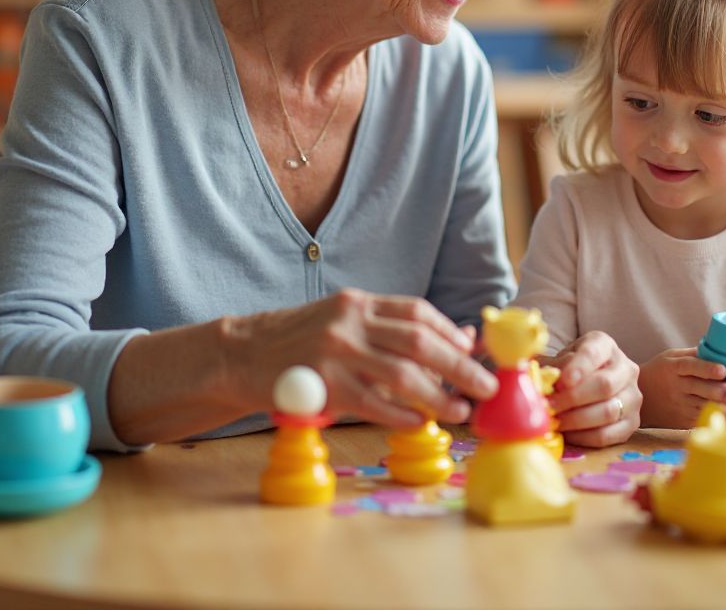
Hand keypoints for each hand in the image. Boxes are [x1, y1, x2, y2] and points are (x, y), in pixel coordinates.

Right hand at [230, 288, 497, 428]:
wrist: (240, 354)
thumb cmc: (297, 342)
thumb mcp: (341, 322)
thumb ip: (386, 330)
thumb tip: (449, 341)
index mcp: (357, 302)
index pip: (418, 312)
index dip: (451, 333)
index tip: (473, 351)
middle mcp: (350, 321)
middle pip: (421, 342)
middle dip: (460, 365)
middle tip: (486, 385)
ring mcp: (335, 352)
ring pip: (403, 374)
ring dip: (439, 395)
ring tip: (459, 411)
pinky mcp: (323, 385)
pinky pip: (375, 403)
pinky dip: (402, 415)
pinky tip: (419, 422)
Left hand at [544, 331, 640, 446]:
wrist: (606, 386)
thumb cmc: (575, 369)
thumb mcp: (562, 359)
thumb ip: (552, 366)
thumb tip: (542, 378)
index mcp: (604, 345)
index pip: (594, 352)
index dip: (579, 367)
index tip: (562, 381)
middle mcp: (625, 368)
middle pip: (604, 385)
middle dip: (573, 398)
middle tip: (549, 406)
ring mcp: (632, 397)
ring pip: (608, 411)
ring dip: (576, 420)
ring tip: (554, 421)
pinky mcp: (632, 423)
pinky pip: (609, 434)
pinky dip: (584, 437)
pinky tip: (567, 434)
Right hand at [638, 347, 725, 428]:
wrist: (642, 397)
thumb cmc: (660, 371)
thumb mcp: (671, 357)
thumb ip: (694, 355)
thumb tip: (720, 349)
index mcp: (672, 367)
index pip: (690, 366)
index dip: (707, 368)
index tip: (723, 369)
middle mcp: (675, 386)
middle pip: (700, 388)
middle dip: (719, 390)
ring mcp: (679, 405)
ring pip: (703, 406)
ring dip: (722, 405)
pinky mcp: (683, 420)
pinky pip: (703, 418)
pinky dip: (717, 416)